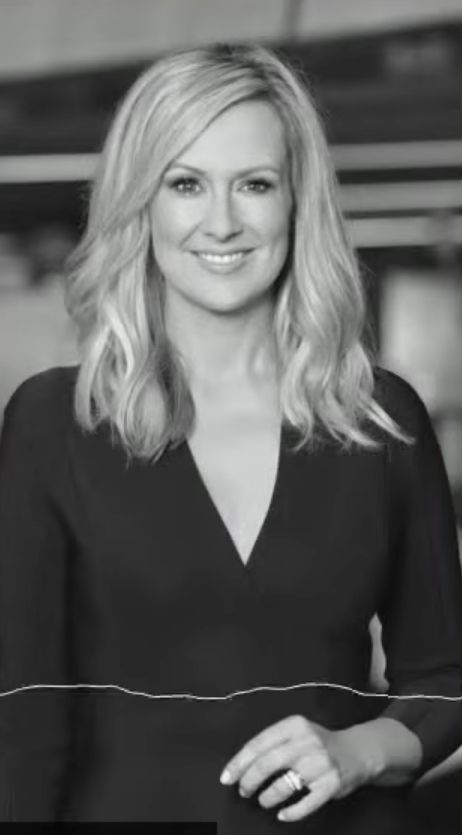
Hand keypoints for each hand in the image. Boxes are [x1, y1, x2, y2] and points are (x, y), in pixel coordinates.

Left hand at [219, 714, 375, 821]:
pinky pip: (305, 804)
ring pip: (283, 785)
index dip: (239, 763)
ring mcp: (320, 764)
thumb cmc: (318, 743)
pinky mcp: (331, 785)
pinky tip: (283, 814)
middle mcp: (307, 742)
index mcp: (294, 725)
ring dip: (268, 797)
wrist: (356, 751)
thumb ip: (274, 742)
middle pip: (267, 763)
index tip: (226, 778)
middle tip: (244, 791)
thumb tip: (241, 764)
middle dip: (249, 781)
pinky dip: (291, 812)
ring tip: (263, 800)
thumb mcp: (297, 732)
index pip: (258, 744)